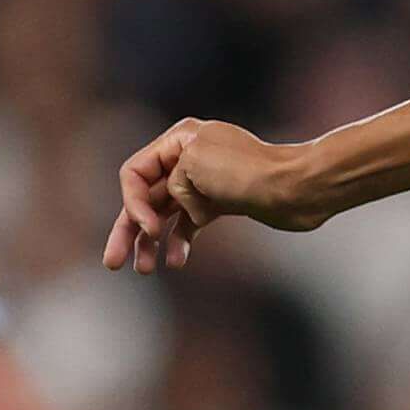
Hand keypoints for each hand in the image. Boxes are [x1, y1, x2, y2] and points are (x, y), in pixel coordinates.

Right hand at [103, 119, 333, 274]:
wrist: (297, 188)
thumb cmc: (249, 172)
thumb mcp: (194, 167)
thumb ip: (171, 184)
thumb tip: (180, 206)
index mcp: (179, 140)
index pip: (135, 173)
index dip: (133, 203)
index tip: (147, 229)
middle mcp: (188, 158)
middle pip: (146, 196)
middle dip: (127, 229)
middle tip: (112, 263)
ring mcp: (206, 182)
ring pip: (166, 213)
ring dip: (151, 241)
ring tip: (144, 270)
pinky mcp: (223, 203)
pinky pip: (191, 223)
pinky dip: (181, 241)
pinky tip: (176, 261)